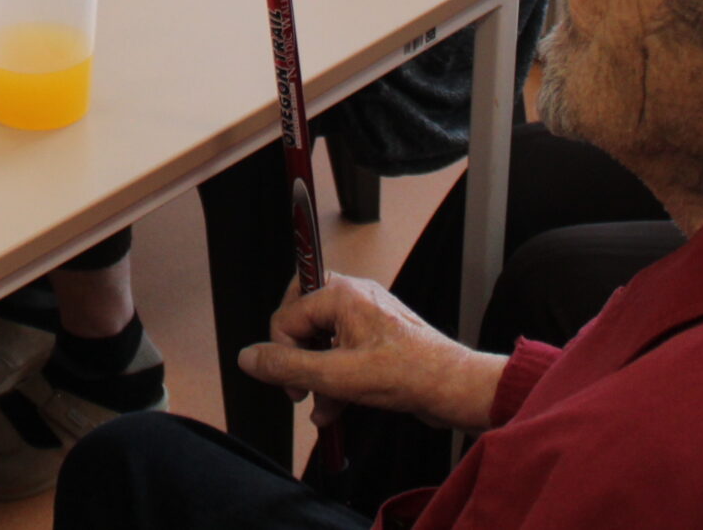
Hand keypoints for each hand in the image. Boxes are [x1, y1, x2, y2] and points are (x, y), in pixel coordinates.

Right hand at [238, 275, 505, 433]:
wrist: (454, 388)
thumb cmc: (408, 373)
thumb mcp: (336, 376)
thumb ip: (286, 366)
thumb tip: (248, 358)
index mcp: (342, 294)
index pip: (287, 315)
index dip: (282, 353)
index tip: (289, 384)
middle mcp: (354, 297)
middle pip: (301, 319)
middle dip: (297, 358)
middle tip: (297, 386)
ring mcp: (367, 317)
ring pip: (322, 340)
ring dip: (317, 377)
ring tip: (321, 407)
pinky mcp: (378, 338)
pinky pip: (343, 352)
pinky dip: (335, 379)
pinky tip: (335, 408)